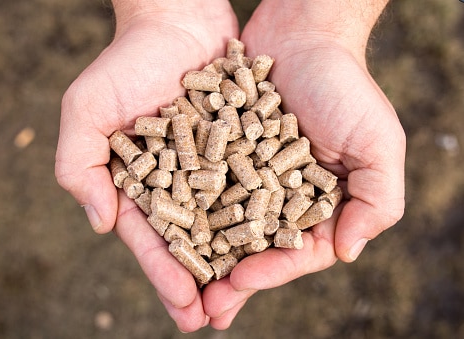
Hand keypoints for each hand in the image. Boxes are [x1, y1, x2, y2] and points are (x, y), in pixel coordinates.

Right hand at [55, 0, 238, 331]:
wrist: (176, 21)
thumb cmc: (125, 64)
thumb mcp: (85, 112)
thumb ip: (78, 168)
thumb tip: (101, 224)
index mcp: (139, 184)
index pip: (152, 238)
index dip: (166, 273)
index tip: (185, 308)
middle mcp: (178, 183)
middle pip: (192, 241)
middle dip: (203, 281)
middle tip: (216, 320)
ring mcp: (213, 168)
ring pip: (227, 221)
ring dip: (237, 259)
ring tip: (249, 294)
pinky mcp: (243, 149)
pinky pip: (255, 185)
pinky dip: (264, 213)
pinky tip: (279, 241)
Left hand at [201, 0, 404, 328]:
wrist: (303, 35)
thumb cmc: (344, 87)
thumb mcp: (378, 143)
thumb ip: (375, 202)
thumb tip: (347, 254)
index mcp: (320, 204)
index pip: (295, 252)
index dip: (268, 273)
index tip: (237, 286)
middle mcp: (282, 197)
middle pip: (254, 248)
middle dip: (229, 279)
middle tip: (201, 310)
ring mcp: (249, 177)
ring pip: (223, 225)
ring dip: (203, 256)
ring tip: (177, 283)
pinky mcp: (222, 154)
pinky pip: (203, 187)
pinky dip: (187, 209)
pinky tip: (165, 230)